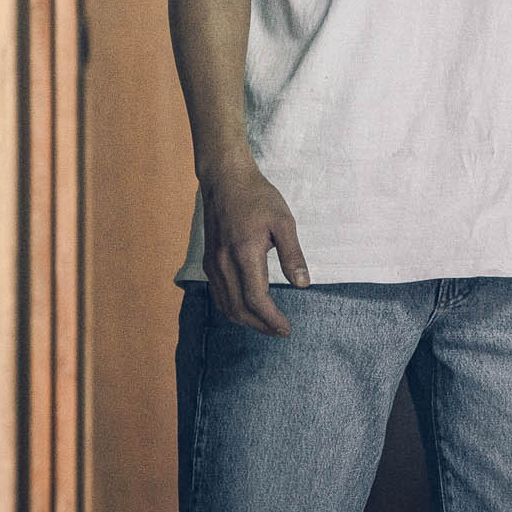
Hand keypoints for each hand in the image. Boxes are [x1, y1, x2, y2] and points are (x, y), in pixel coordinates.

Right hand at [200, 154, 309, 335]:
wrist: (225, 180)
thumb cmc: (258, 197)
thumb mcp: (283, 221)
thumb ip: (292, 255)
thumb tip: (303, 285)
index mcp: (244, 253)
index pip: (256, 299)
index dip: (272, 319)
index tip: (287, 329)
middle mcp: (223, 263)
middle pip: (239, 309)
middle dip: (260, 326)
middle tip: (280, 332)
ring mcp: (212, 263)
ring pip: (226, 305)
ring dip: (246, 321)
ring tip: (267, 326)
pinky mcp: (208, 261)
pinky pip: (219, 294)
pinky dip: (233, 309)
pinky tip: (247, 310)